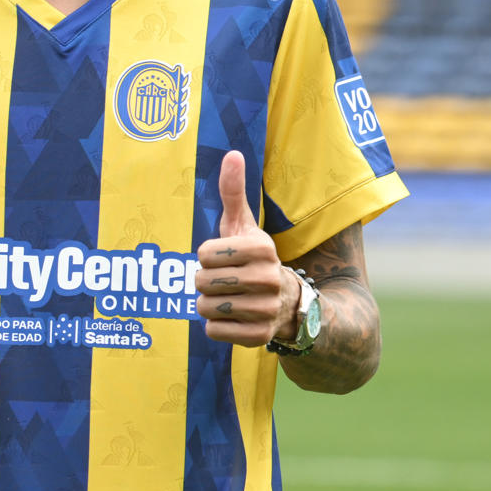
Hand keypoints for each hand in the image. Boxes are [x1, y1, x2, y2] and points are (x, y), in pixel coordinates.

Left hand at [193, 150, 296, 347]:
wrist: (287, 302)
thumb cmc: (253, 258)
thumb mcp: (244, 225)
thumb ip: (233, 192)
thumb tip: (231, 154)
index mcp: (262, 248)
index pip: (204, 253)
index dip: (206, 257)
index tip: (222, 258)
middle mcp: (268, 279)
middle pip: (203, 281)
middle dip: (204, 282)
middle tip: (221, 281)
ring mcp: (266, 310)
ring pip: (206, 308)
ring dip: (208, 305)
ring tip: (227, 298)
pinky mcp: (260, 336)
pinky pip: (214, 331)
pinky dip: (215, 326)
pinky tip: (232, 317)